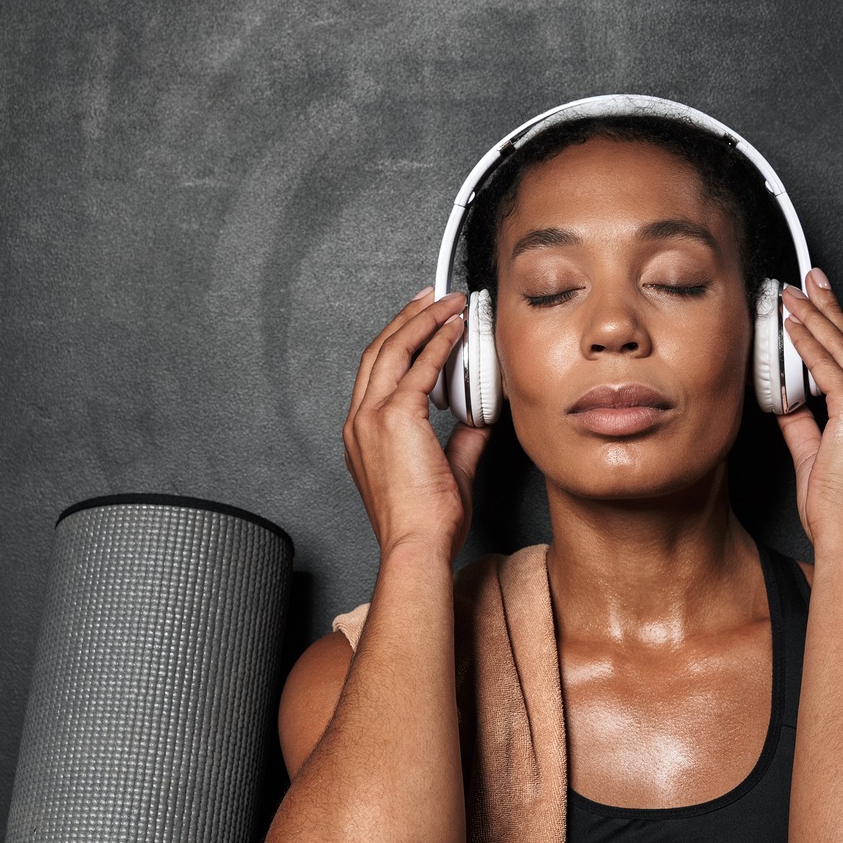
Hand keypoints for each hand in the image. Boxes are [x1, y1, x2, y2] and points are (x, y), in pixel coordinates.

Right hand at [343, 287, 491, 560]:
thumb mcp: (448, 471)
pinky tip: (456, 329)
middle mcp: (360, 421)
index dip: (399, 342)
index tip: (421, 322)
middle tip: (432, 296)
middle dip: (406, 318)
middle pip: (378, 351)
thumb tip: (482, 416)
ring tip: (447, 302)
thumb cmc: (427, 523)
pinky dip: (438, 343)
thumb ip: (463, 439)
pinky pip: (419, 368)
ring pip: (393, 350)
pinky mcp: (394, 419)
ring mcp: (371, 418)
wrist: (417, 546)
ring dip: (422, 320)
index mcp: (363, 434)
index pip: (377, 373)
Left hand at [774, 269, 842, 558]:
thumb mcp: (816, 458)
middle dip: (830, 309)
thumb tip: (782, 397)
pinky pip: (830, 369)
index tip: (820, 307)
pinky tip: (791, 325)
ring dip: (816, 317)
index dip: (838, 332)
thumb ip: (802, 422)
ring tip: (793, 292)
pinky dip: (808, 343)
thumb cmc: (839, 513)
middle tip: (811, 278)